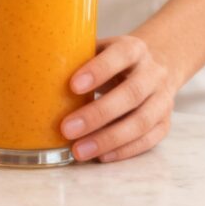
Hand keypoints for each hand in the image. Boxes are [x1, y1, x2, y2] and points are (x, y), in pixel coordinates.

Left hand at [60, 35, 178, 162]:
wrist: (158, 66)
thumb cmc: (114, 61)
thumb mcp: (101, 49)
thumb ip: (78, 58)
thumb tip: (38, 72)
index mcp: (134, 49)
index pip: (120, 56)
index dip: (98, 71)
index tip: (72, 86)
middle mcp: (153, 73)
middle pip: (131, 94)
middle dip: (98, 114)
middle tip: (66, 129)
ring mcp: (163, 99)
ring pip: (141, 121)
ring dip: (108, 139)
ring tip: (78, 151)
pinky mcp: (165, 122)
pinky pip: (148, 139)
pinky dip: (124, 150)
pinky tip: (101, 156)